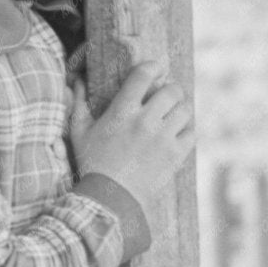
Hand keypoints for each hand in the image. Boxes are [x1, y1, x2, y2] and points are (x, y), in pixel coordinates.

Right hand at [69, 58, 194, 207]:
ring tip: (172, 116)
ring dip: (180, 110)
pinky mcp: (175, 155)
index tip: (155, 70)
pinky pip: (191, 133)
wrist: (109, 199)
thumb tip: (76, 81)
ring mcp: (162, 138)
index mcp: (122, 111)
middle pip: (172, 90)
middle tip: (167, 96)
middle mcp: (145, 121)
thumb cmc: (91, 164)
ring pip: (185, 110)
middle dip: (171, 90)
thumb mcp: (78, 132)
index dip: (153, 67)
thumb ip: (78, 104)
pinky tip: (176, 135)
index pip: (144, 74)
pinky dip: (186, 131)